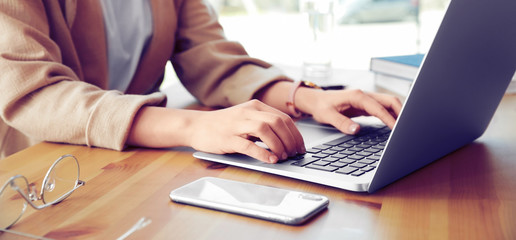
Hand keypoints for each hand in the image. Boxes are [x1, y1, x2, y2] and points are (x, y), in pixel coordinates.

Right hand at [188, 100, 304, 162]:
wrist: (196, 126)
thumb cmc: (223, 125)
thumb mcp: (246, 118)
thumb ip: (263, 124)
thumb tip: (286, 140)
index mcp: (255, 106)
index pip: (283, 118)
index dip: (295, 134)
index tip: (300, 147)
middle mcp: (248, 112)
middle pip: (277, 122)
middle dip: (290, 140)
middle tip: (294, 154)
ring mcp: (237, 124)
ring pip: (265, 130)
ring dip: (279, 145)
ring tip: (283, 156)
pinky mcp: (227, 138)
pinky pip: (248, 145)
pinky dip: (262, 153)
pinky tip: (270, 160)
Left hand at [296, 88, 401, 133]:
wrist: (315, 100)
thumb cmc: (321, 106)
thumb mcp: (327, 116)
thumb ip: (341, 123)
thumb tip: (356, 130)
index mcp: (357, 96)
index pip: (378, 107)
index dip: (388, 118)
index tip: (396, 129)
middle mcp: (364, 95)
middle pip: (389, 100)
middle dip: (401, 112)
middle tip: (407, 127)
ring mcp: (366, 99)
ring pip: (388, 103)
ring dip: (398, 113)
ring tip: (404, 127)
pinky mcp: (366, 105)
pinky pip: (383, 108)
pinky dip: (391, 115)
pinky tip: (395, 125)